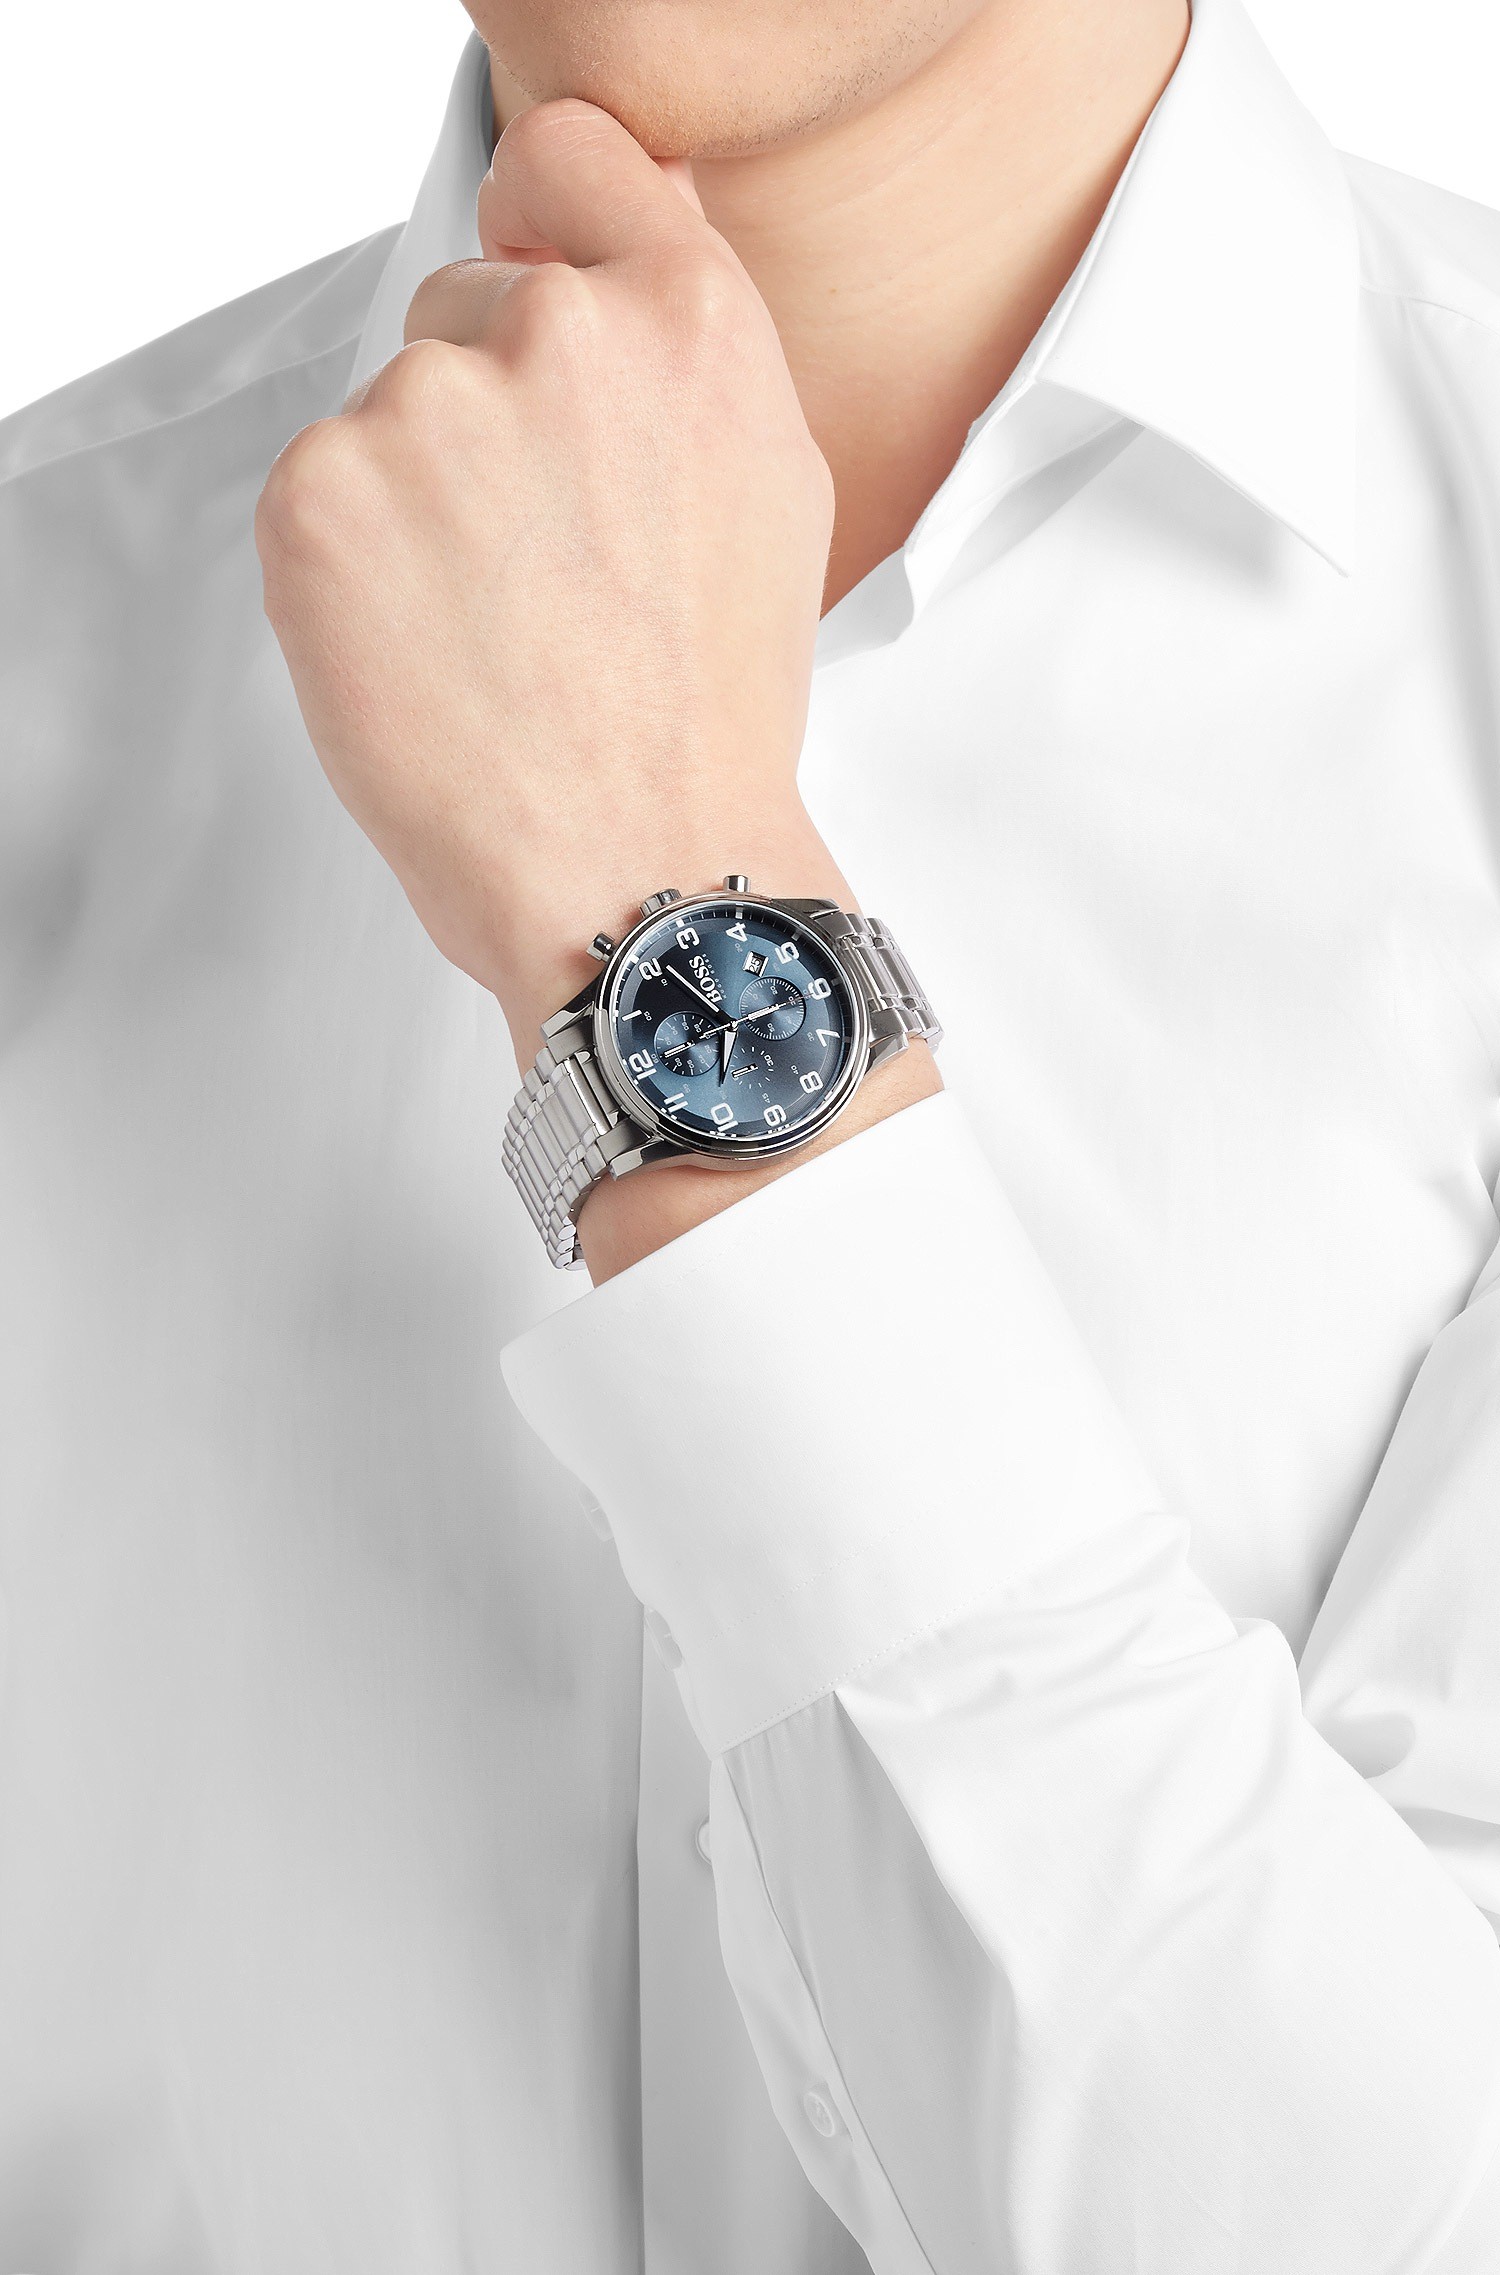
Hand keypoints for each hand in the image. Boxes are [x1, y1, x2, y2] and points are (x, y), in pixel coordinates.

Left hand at [254, 97, 844, 1052]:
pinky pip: (320, 492)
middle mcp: (564, 335)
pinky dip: (353, 570)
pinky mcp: (322, 492)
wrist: (641, 872)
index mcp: (690, 323)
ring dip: (421, 503)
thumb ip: (689, 358)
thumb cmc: (706, 722)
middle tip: (544, 565)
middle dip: (492, 415)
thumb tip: (614, 273)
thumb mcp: (770, 498)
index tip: (529, 268)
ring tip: (497, 633)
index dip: (544, 217)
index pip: (573, 156)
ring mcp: (432, 409)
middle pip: (470, 305)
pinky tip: (431, 655)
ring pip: (392, 414)